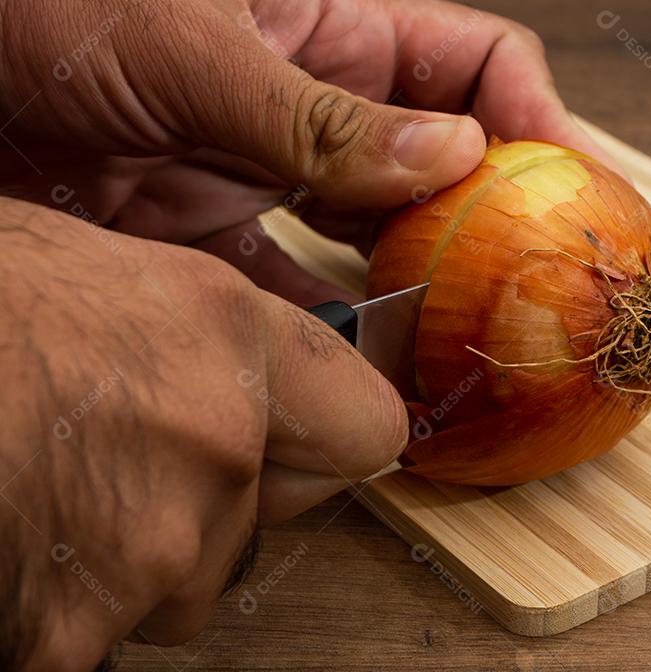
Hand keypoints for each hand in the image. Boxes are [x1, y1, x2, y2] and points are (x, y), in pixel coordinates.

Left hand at [0, 0, 618, 304]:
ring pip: (370, 244)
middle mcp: (312, 112)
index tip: (570, 187)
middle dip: (488, 228)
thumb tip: (450, 155)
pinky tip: (352, 371)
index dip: (534, 120)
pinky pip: (286, 297)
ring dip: (412, 295)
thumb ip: (316, 112)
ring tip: (451, 346)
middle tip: (524, 295)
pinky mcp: (203, 240)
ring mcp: (261, 179)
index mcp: (330, 35)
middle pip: (438, 169)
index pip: (474, 67)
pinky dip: (322, 337)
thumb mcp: (187, 40)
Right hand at [0, 197, 406, 669]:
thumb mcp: (92, 265)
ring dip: (139, 558)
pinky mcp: (68, 637)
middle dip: (223, 503)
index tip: (299, 438)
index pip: (366, 425)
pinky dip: (61, 612)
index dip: (330, 437)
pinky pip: (101, 641)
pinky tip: (17, 548)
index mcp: (223, 337)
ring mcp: (148, 549)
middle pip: (274, 517)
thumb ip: (196, 330)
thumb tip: (236, 370)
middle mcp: (213, 443)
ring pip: (189, 586)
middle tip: (137, 462)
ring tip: (50, 493)